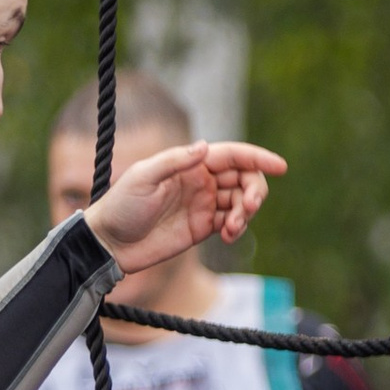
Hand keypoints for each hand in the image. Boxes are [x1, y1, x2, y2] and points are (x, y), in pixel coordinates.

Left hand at [88, 142, 286, 279]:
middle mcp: (201, 181)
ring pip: (241, 202)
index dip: (258, 158)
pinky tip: (229, 235)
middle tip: (247, 208)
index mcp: (190, 164)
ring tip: (231, 228)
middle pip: (244, 178)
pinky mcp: (203, 227)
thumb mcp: (143, 177)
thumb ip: (175, 161)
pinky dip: (238, 228)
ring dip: (245, 213)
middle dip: (254, 191)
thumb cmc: (121, 205)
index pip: (232, 155)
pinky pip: (232, 223)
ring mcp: (204, 204)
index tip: (280, 167)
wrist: (110, 243)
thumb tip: (206, 147)